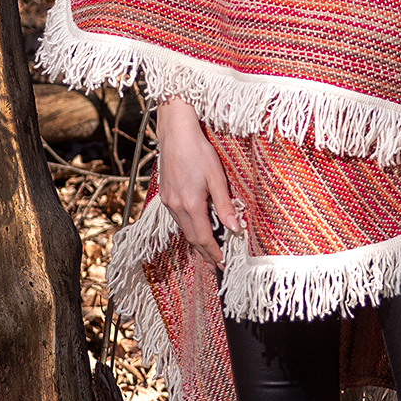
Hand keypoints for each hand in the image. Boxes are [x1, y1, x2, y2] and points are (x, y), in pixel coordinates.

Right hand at [155, 97, 239, 268]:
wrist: (175, 134)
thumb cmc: (198, 151)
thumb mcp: (217, 177)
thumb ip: (225, 205)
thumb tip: (235, 228)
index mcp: (191, 203)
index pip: (203, 237)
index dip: (213, 253)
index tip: (222, 264)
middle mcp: (176, 206)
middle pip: (191, 238)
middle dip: (205, 254)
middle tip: (216, 266)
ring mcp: (168, 201)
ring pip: (183, 230)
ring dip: (196, 243)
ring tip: (209, 253)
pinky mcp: (165, 195)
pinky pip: (178, 220)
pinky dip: (189, 230)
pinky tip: (196, 230)